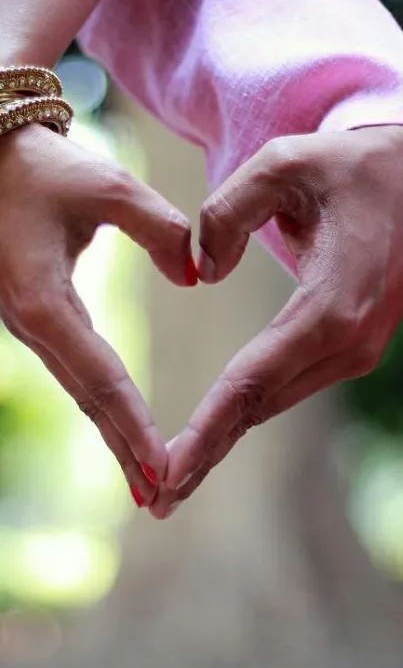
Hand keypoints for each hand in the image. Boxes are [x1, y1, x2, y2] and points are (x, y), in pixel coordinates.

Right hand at [0, 123, 194, 504]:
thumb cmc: (43, 169)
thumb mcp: (108, 187)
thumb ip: (160, 229)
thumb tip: (196, 277)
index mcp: (44, 302)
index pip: (100, 377)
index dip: (132, 424)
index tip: (160, 465)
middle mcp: (33, 326)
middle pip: (89, 401)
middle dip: (124, 451)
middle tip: (160, 498)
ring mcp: (31, 327)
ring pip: (82, 393)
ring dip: (115, 437)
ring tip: (148, 482)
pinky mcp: (39, 321)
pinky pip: (78, 374)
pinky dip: (105, 408)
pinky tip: (125, 430)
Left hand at [150, 124, 402, 516]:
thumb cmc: (349, 169)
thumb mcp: (285, 164)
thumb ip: (229, 211)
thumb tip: (201, 273)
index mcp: (331, 306)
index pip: (253, 381)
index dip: (207, 430)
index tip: (170, 471)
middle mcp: (346, 343)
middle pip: (260, 408)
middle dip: (207, 454)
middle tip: (158, 501)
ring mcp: (352, 351)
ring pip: (273, 404)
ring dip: (223, 441)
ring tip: (175, 480)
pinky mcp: (347, 348)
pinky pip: (285, 387)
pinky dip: (245, 414)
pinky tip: (214, 435)